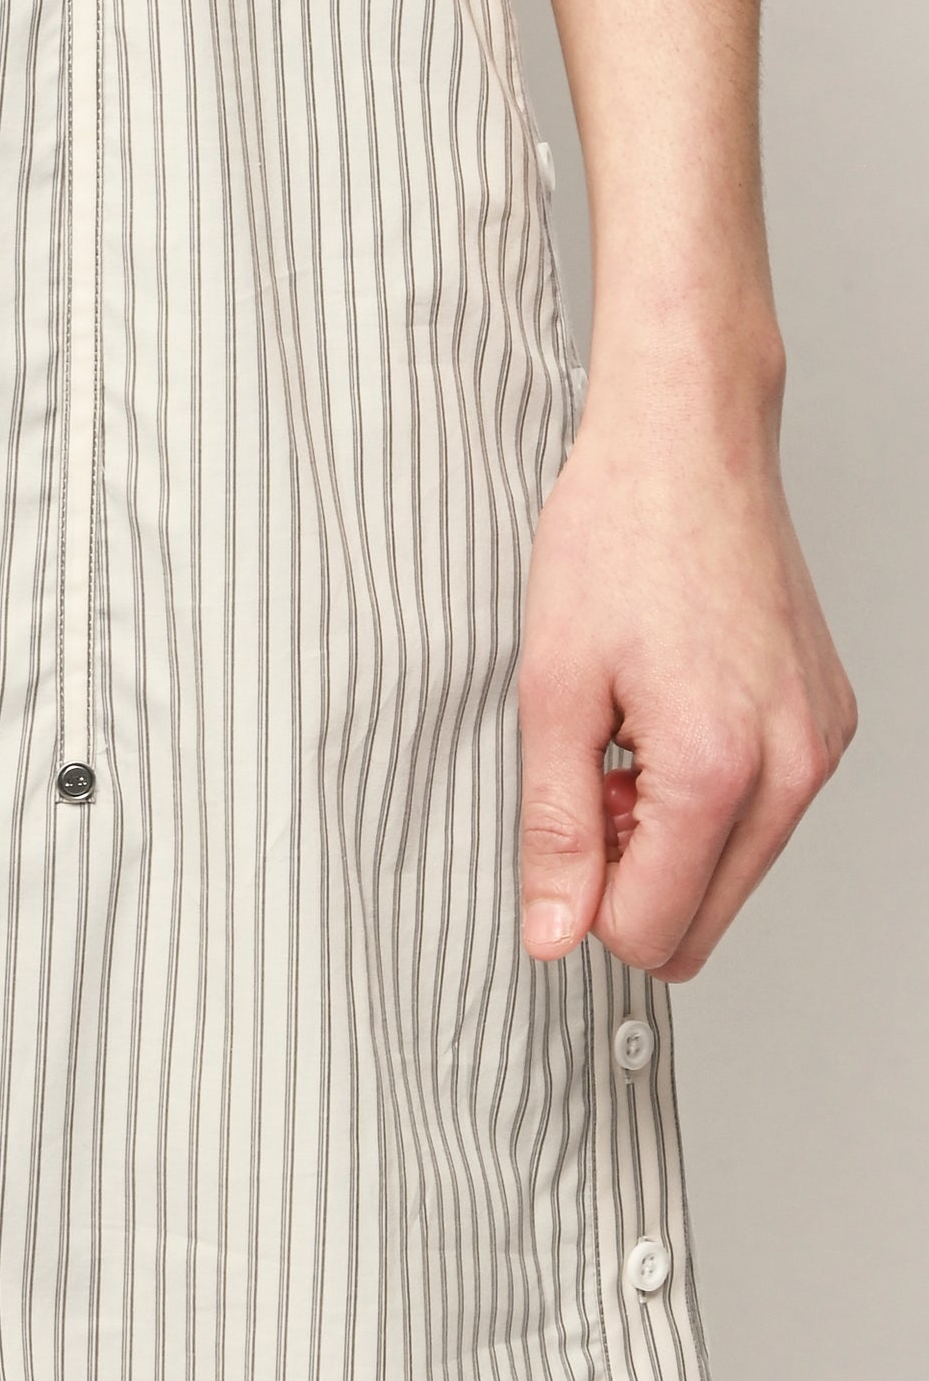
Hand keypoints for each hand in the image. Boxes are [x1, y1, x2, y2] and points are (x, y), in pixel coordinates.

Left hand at [516, 353, 855, 978]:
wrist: (688, 444)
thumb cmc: (617, 538)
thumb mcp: (551, 689)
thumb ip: (554, 828)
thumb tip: (553, 936)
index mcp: (718, 768)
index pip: (651, 931)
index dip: (583, 900)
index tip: (562, 819)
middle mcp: (792, 768)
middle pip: (702, 923)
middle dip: (630, 875)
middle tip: (588, 776)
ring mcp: (821, 745)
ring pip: (735, 873)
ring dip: (667, 834)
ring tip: (625, 736)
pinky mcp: (828, 721)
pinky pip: (765, 813)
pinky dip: (708, 792)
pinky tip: (668, 714)